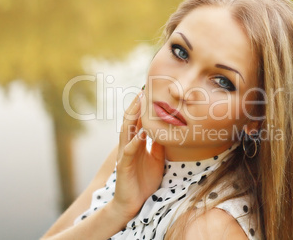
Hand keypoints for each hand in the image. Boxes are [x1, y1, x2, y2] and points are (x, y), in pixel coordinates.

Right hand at [112, 92, 164, 218]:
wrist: (133, 202)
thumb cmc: (144, 180)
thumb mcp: (156, 158)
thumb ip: (158, 143)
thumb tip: (168, 128)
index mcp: (135, 143)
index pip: (137, 120)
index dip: (142, 106)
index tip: (150, 91)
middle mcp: (128, 145)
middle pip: (130, 121)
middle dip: (136, 105)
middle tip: (143, 89)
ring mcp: (125, 155)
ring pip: (126, 132)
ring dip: (133, 117)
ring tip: (140, 103)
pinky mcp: (124, 166)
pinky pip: (130, 151)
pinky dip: (135, 141)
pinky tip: (141, 133)